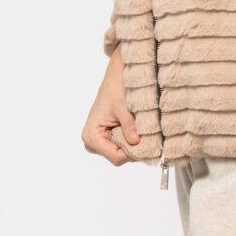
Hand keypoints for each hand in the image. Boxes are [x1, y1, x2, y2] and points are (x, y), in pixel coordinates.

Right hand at [83, 49, 141, 165]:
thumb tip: (136, 141)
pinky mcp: (105, 138)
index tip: (143, 141)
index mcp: (91, 136)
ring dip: (131, 144)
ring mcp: (98, 141)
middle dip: (131, 148)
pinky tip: (132, 128)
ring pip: (120, 153)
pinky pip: (120, 146)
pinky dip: (129, 140)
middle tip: (140, 132)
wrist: (115, 78)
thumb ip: (129, 126)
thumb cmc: (115, 89)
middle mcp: (91, 142)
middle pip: (118, 157)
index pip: (116, 157)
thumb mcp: (123, 108)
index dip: (132, 152)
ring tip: (135, 127)